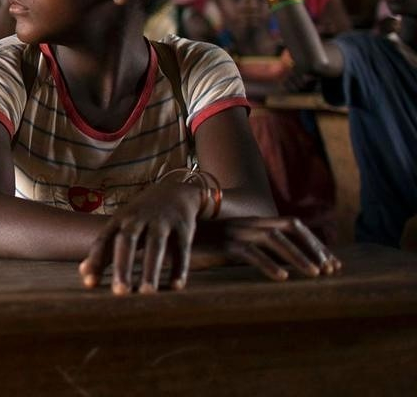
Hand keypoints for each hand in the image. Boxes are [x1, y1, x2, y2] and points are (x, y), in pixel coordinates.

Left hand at [79, 181, 201, 294]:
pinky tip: (176, 287)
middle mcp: (138, 219)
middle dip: (123, 266)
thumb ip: (104, 250)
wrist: (174, 191)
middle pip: (127, 242)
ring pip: (155, 246)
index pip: (103, 240)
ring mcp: (161, 221)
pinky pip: (181, 249)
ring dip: (151, 270)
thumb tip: (84, 274)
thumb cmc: (140, 217)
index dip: (96, 260)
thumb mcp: (120, 226)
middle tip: (120, 293)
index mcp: (119, 220)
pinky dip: (179, 267)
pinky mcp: (183, 227)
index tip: (90, 283)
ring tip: (146, 293)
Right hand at [193, 216, 341, 280]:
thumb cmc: (200, 242)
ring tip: (315, 275)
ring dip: (298, 257)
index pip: (292, 224)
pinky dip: (268, 265)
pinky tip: (282, 278)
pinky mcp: (222, 243)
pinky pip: (250, 253)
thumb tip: (280, 265)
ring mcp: (235, 230)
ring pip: (275, 239)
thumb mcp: (232, 244)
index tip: (331, 263)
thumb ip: (253, 250)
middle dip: (314, 247)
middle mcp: (247, 222)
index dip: (314, 242)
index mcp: (253, 221)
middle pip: (290, 227)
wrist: (167, 231)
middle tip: (331, 270)